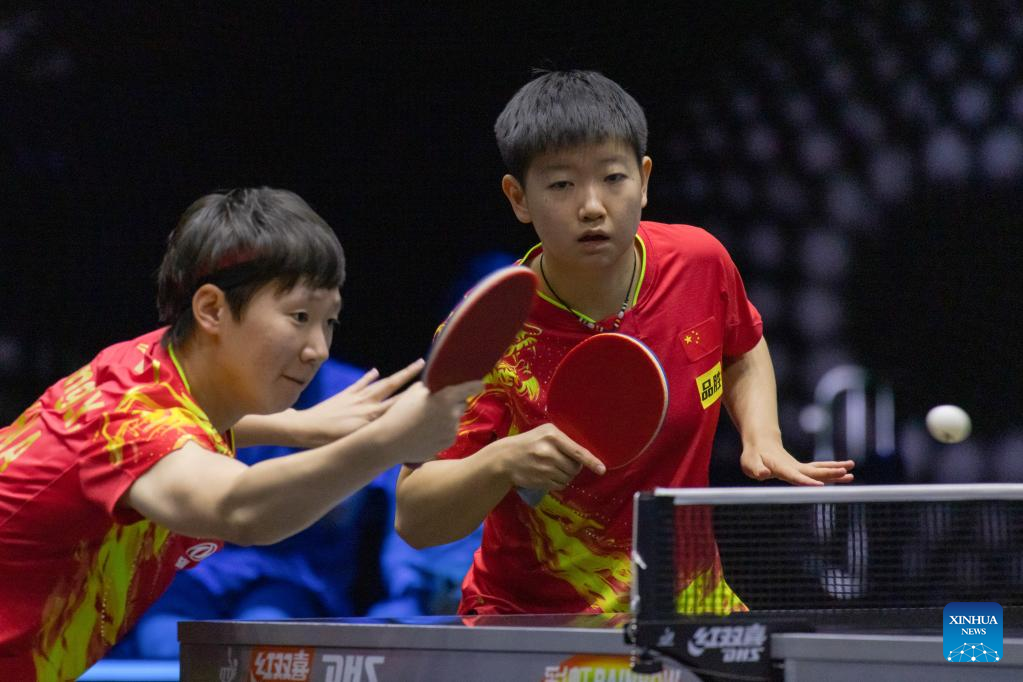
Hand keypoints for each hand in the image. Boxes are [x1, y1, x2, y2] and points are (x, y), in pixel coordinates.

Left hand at [294, 360, 424, 445]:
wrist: (304, 429)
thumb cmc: (329, 443)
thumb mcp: (355, 443)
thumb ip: (374, 438)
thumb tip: (393, 439)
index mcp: (372, 418)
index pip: (399, 404)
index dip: (415, 396)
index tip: (430, 387)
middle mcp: (368, 405)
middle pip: (394, 387)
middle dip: (412, 378)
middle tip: (428, 367)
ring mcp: (357, 398)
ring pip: (382, 383)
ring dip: (399, 374)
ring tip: (414, 365)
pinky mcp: (345, 395)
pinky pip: (360, 384)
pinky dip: (368, 377)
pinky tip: (375, 371)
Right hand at [371, 380, 484, 463]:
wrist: (391, 440)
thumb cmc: (400, 412)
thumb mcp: (415, 391)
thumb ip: (433, 386)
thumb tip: (443, 383)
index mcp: (446, 398)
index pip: (471, 388)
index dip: (476, 385)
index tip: (479, 384)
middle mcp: (453, 414)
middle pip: (462, 404)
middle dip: (454, 403)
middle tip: (439, 405)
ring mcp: (452, 430)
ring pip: (456, 419)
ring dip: (448, 417)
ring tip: (429, 421)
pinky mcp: (449, 442)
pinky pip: (451, 431)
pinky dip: (444, 430)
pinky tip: (429, 431)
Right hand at [494, 423, 605, 492]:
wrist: (505, 458)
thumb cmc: (529, 443)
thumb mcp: (544, 433)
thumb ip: (564, 441)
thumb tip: (585, 457)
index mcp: (552, 435)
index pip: (577, 451)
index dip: (591, 461)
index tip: (602, 470)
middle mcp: (549, 451)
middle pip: (574, 467)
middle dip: (573, 467)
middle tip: (562, 462)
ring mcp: (544, 468)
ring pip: (568, 477)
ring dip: (565, 475)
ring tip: (552, 468)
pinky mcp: (541, 480)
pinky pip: (560, 485)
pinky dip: (558, 482)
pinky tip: (548, 475)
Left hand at [741, 444, 853, 485]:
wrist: (760, 444)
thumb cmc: (753, 456)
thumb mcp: (749, 464)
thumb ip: (757, 469)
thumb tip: (763, 474)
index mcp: (780, 467)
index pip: (795, 476)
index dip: (806, 481)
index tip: (820, 486)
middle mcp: (793, 467)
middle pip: (814, 471)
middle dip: (830, 473)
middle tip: (846, 473)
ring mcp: (799, 467)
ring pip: (820, 468)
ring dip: (835, 470)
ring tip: (852, 471)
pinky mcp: (802, 468)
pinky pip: (819, 469)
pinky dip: (832, 470)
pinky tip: (846, 473)